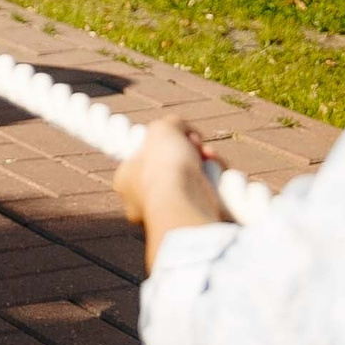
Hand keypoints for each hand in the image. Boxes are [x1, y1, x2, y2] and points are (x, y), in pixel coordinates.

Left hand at [112, 117, 230, 255]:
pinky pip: (210, 195)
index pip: (146, 157)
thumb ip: (171, 124)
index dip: (166, 141)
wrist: (184, 201)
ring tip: (210, 157)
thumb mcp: (163, 128)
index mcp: (126, 181)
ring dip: (208, 163)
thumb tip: (185, 131)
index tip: (179, 135)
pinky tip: (218, 172)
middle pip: (175, 167)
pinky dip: (218, 181)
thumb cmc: (164, 165)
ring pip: (196, 180)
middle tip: (198, 145)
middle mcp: (144, 201)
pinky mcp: (196, 221)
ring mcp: (170, 213)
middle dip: (193, 152)